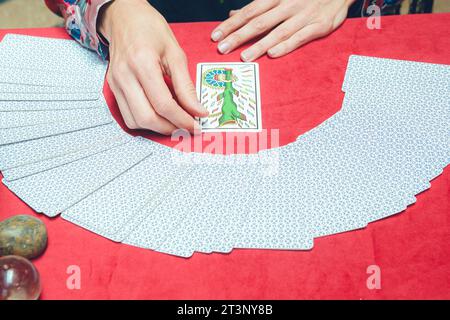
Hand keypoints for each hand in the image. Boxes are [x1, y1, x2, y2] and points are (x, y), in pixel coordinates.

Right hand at [99, 0, 207, 133]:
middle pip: (147, 118)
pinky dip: (145, 122)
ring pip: (135, 121)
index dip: (182, 119)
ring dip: (157, 128)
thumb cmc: (150, 29)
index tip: (196, 125)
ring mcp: (115, 84)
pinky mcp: (113, 88)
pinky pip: (128, 115)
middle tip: (186, 127)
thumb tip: (198, 110)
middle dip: (170, 128)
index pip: (163, 104)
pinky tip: (159, 116)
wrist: (124, 17)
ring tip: (174, 122)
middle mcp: (125, 76)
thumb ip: (186, 86)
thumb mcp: (175, 53)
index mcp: (142, 63)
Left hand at [211, 0, 353, 60]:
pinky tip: (272, 54)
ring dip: (260, 45)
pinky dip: (286, 45)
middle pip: (259, 22)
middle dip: (239, 36)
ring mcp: (303, 16)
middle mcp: (288, 5)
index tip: (215, 36)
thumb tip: (233, 13)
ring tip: (244, 57)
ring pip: (278, 32)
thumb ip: (257, 6)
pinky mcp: (319, 26)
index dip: (231, 24)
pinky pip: (300, 37)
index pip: (249, 11)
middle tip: (222, 49)